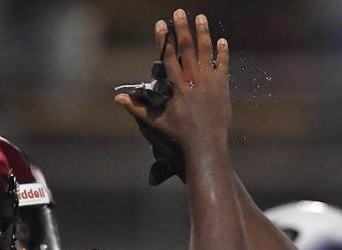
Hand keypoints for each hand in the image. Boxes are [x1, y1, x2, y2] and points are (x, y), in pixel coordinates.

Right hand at [115, 9, 229, 150]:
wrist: (206, 145)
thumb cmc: (180, 135)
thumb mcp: (156, 121)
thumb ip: (137, 108)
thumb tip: (117, 99)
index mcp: (177, 86)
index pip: (168, 56)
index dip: (164, 39)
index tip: (161, 23)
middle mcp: (193, 81)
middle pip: (187, 48)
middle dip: (183, 28)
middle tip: (180, 11)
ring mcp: (210, 83)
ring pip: (206, 52)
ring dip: (203, 33)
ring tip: (201, 17)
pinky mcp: (222, 88)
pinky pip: (223, 66)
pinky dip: (223, 53)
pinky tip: (222, 41)